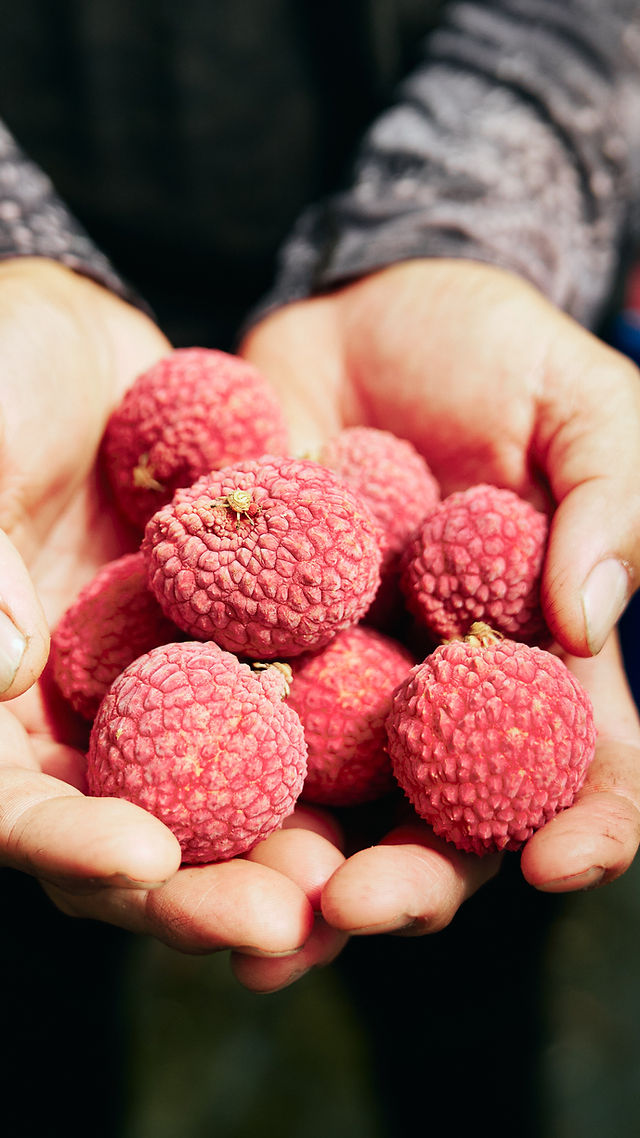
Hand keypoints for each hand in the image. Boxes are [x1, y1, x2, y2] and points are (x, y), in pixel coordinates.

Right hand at [0, 258, 344, 990]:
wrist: (73, 337)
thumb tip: (0, 672)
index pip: (14, 805)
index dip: (70, 841)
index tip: (144, 857)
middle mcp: (81, 716)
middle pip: (136, 834)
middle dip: (206, 887)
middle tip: (290, 917)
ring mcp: (166, 685)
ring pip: (226, 796)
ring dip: (289, 844)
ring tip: (365, 880)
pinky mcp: (240, 643)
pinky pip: (290, 706)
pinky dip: (337, 746)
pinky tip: (407, 769)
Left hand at [241, 258, 639, 933]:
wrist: (368, 311)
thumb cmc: (501, 355)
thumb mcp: (581, 407)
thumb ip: (608, 504)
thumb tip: (588, 624)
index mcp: (541, 656)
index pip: (586, 762)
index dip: (588, 821)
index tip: (557, 859)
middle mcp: (442, 690)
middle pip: (444, 816)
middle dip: (411, 876)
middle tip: (359, 906)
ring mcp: (347, 673)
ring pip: (332, 800)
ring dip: (294, 870)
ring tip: (253, 926)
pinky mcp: (257, 639)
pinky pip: (234, 716)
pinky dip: (210, 776)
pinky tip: (167, 827)